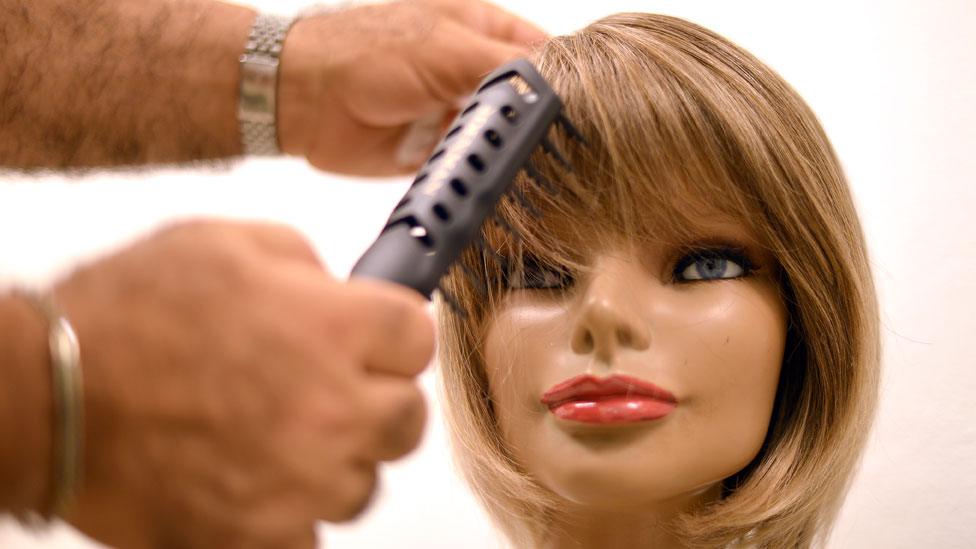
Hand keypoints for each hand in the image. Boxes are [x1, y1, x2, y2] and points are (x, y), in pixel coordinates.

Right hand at [54, 220, 433, 548]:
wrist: (47, 394)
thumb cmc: (122, 316)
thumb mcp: (222, 243)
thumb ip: (301, 261)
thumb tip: (338, 286)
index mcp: (330, 327)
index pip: (418, 335)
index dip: (394, 334)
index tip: (377, 339)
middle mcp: (330, 406)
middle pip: (407, 417)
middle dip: (377, 399)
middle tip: (335, 390)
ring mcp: (300, 479)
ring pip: (363, 482)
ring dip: (333, 461)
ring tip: (277, 437)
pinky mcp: (261, 535)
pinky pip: (310, 534)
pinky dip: (290, 514)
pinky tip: (254, 482)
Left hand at [277, 0, 547, 175]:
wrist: (304, 100)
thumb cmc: (365, 54)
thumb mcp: (446, 49)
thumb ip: (504, 68)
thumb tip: (556, 87)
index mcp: (481, 29)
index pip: (543, 54)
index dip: (565, 81)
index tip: (588, 112)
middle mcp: (473, 70)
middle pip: (526, 100)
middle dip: (541, 125)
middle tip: (566, 152)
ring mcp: (456, 112)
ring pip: (502, 136)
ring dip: (513, 154)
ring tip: (540, 173)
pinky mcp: (438, 150)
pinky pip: (472, 166)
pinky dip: (484, 176)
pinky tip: (501, 185)